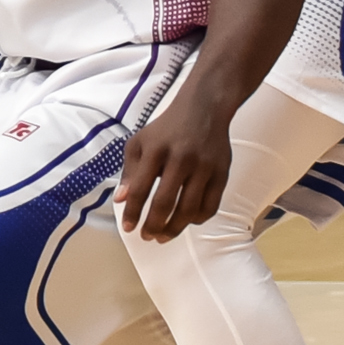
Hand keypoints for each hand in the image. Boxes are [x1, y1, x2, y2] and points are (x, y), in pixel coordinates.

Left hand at [116, 92, 232, 241]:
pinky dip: (197, 219)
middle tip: (147, 236)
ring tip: (163, 236)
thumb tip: (122, 200)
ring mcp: (204, 166)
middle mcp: (181, 157)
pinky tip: (186, 221)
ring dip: (174, 228)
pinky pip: (210, 206)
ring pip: (189, 209)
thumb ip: (130, 171)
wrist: (204, 108)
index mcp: (156, 149)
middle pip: (165, 203)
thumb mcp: (140, 142)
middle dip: (153, 226)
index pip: (141, 189)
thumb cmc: (168, 128)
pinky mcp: (221, 172)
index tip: (128, 228)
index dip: (133, 213)